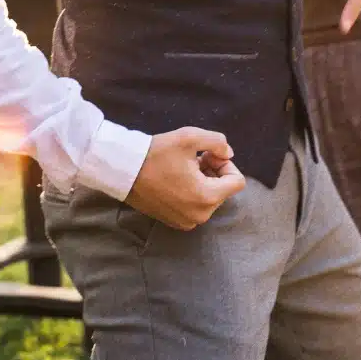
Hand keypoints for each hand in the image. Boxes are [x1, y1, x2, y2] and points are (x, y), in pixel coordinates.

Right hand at [126, 127, 246, 229]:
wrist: (123, 170)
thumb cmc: (156, 153)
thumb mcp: (190, 137)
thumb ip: (218, 143)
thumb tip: (228, 154)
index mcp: (207, 197)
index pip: (237, 181)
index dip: (226, 164)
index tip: (206, 155)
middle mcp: (199, 215)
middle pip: (223, 190)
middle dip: (214, 172)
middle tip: (195, 158)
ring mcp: (186, 222)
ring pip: (209, 198)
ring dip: (202, 181)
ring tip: (183, 167)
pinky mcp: (174, 222)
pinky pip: (195, 206)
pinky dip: (192, 192)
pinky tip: (175, 178)